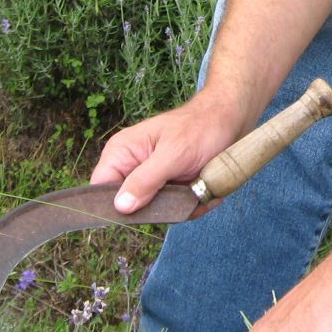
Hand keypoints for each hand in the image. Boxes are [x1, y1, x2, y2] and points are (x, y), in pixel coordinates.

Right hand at [89, 92, 249, 213]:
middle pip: (130, 207)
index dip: (114, 206)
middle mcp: (132, 167)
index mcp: (122, 152)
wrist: (231, 120)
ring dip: (182, 206)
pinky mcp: (170, 187)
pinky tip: (206, 188)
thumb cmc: (201, 128)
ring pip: (157, 212)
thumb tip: (120, 207)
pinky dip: (193, 204)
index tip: (142, 211)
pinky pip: (175, 209)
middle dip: (161, 207)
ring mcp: (152, 179)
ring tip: (200, 186)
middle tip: (185, 193)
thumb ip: (145, 180)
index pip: (100, 189)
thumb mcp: (173, 155)